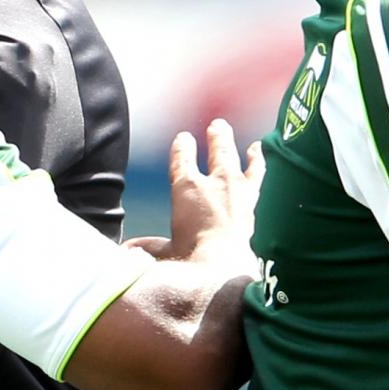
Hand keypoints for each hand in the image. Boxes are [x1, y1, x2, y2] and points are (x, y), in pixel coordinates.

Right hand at [142, 119, 262, 264]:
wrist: (222, 264)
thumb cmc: (189, 256)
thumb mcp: (164, 250)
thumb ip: (148, 246)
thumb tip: (128, 250)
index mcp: (185, 187)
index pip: (182, 158)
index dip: (182, 147)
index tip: (183, 138)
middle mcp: (212, 182)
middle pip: (216, 150)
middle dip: (216, 136)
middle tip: (218, 125)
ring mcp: (236, 189)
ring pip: (237, 158)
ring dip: (239, 146)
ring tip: (246, 138)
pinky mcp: (252, 200)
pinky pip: (257, 174)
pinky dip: (259, 162)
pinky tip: (260, 154)